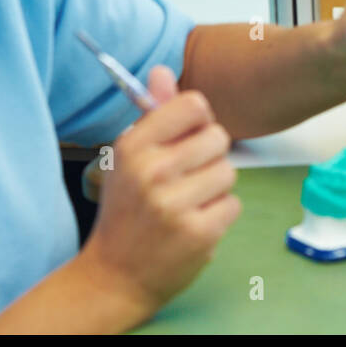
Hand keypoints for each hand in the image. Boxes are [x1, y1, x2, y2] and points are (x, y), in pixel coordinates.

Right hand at [77, 65, 240, 319]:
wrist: (112, 277)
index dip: (199, 121)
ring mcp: (175, 204)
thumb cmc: (126, 211)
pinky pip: (232, 204)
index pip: (194, 105)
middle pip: (218, 137)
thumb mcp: (129, 158)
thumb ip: (153, 114)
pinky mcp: (198, 233)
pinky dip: (219, 215)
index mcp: (133, 146)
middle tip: (185, 179)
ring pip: (228, 172)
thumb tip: (161, 69)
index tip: (187, 139)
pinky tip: (194, 224)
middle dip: (210, 156)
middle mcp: (152, 171)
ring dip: (215, 187)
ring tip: (188, 203)